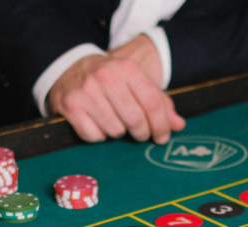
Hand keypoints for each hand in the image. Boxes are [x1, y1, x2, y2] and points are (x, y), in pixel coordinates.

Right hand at [47, 47, 183, 143]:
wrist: (69, 70)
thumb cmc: (109, 80)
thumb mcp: (134, 82)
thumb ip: (159, 103)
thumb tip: (179, 125)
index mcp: (127, 68)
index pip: (153, 103)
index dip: (161, 125)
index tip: (162, 137)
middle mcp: (106, 77)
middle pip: (135, 119)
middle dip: (141, 133)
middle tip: (140, 135)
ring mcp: (86, 91)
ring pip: (114, 130)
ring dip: (118, 133)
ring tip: (114, 122)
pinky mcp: (70, 106)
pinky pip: (93, 136)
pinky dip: (98, 136)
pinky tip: (97, 124)